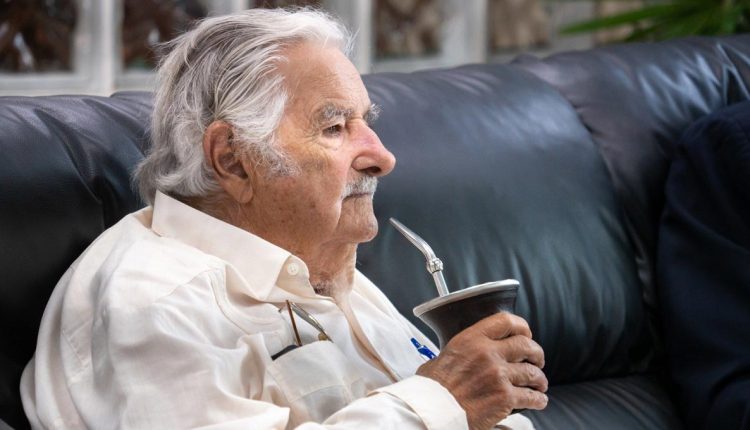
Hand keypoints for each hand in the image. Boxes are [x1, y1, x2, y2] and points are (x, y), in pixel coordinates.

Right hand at [416, 312, 547, 429]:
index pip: (506, 322)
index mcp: (472, 339)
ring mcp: (499, 375)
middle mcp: (488, 353)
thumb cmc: (433, 388)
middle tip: (537, 360)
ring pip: (532, 372)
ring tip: (539, 383)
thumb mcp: (443, 357)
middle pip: (526, 345)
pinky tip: (538, 400)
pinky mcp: (505, 398)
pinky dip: (538, 399)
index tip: (526, 334)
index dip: (522, 327)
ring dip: (539, 379)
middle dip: (536, 353)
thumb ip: (462, 351)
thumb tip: (465, 355)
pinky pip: (531, 396)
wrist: (434, 411)